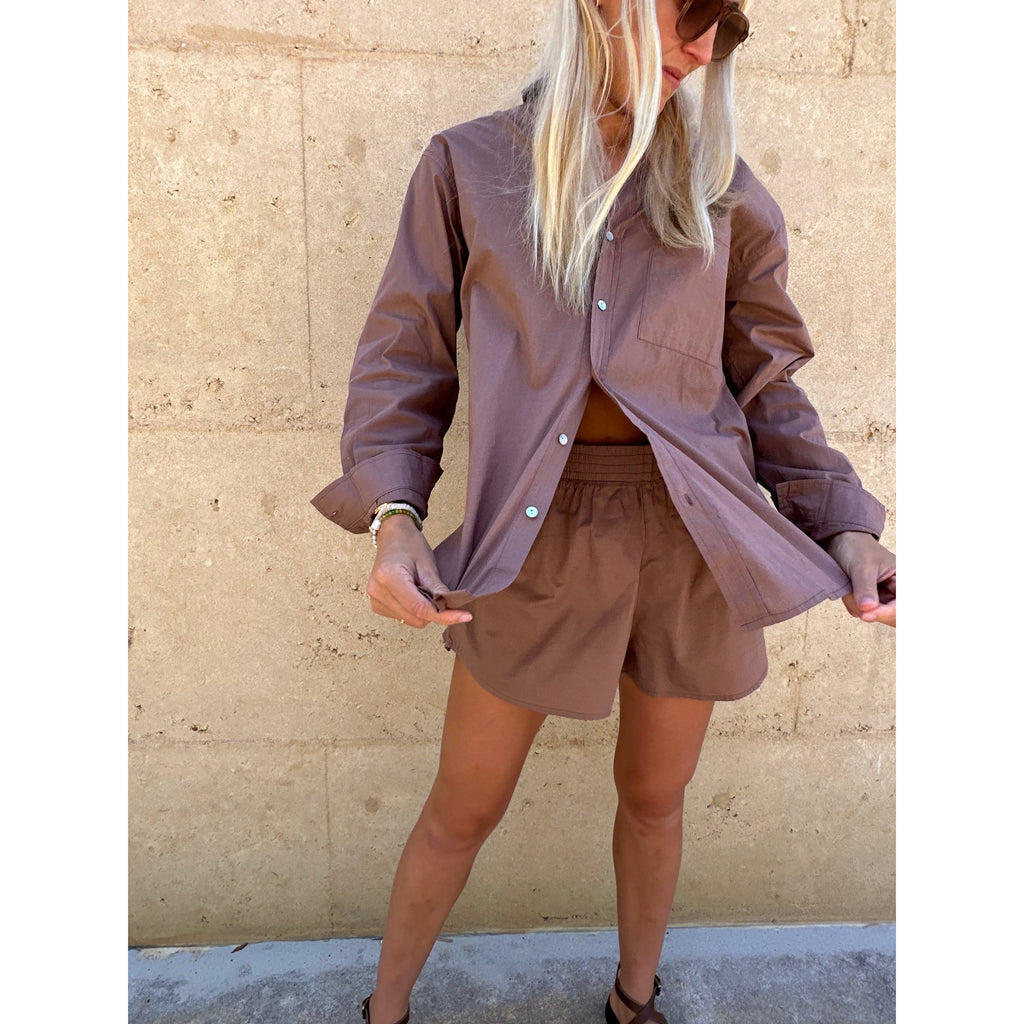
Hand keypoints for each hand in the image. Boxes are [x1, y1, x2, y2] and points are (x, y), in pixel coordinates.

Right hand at [364, 514, 472, 628]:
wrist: (392, 536)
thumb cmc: (409, 544)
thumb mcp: (427, 563)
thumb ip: (438, 589)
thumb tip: (452, 609)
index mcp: (389, 577)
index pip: (420, 608)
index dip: (444, 615)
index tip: (464, 616)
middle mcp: (377, 591)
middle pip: (415, 617)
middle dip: (434, 612)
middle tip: (441, 595)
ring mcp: (374, 599)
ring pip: (410, 621)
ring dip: (423, 612)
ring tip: (423, 589)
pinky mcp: (376, 605)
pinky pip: (402, 618)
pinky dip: (414, 611)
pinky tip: (414, 594)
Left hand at [826, 531, 895, 627]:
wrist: (843, 542)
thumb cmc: (857, 547)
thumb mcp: (862, 566)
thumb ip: (865, 588)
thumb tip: (868, 609)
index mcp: (904, 580)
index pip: (902, 606)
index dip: (886, 612)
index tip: (865, 615)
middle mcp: (898, 591)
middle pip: (894, 617)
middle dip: (872, 610)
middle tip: (854, 596)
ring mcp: (886, 598)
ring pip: (877, 616)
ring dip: (859, 607)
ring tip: (850, 588)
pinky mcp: (874, 601)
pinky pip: (865, 613)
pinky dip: (854, 605)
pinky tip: (849, 591)